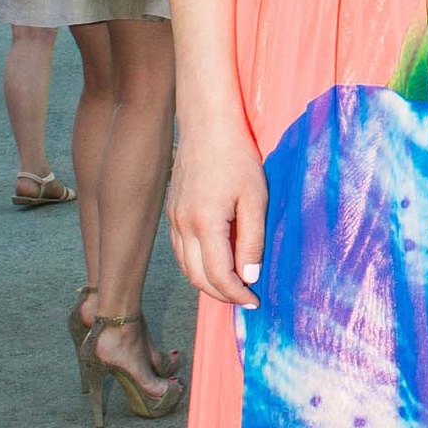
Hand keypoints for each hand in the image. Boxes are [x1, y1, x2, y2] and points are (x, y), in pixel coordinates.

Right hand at [169, 111, 268, 308]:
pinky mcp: (171, 213)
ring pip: (185, 267)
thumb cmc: (237, 158)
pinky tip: (214, 264)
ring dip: (207, 283)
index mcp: (205, 223)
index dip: (237, 294)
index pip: (218, 276)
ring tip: (233, 286)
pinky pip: (179, 251)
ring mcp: (173, 219)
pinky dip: (195, 266)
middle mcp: (183, 225)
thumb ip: (252, 240)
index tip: (255, 300)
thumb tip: (249, 276)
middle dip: (222, 295)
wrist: (207, 127)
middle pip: (197, 278)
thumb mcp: (255, 198)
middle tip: (245, 298)